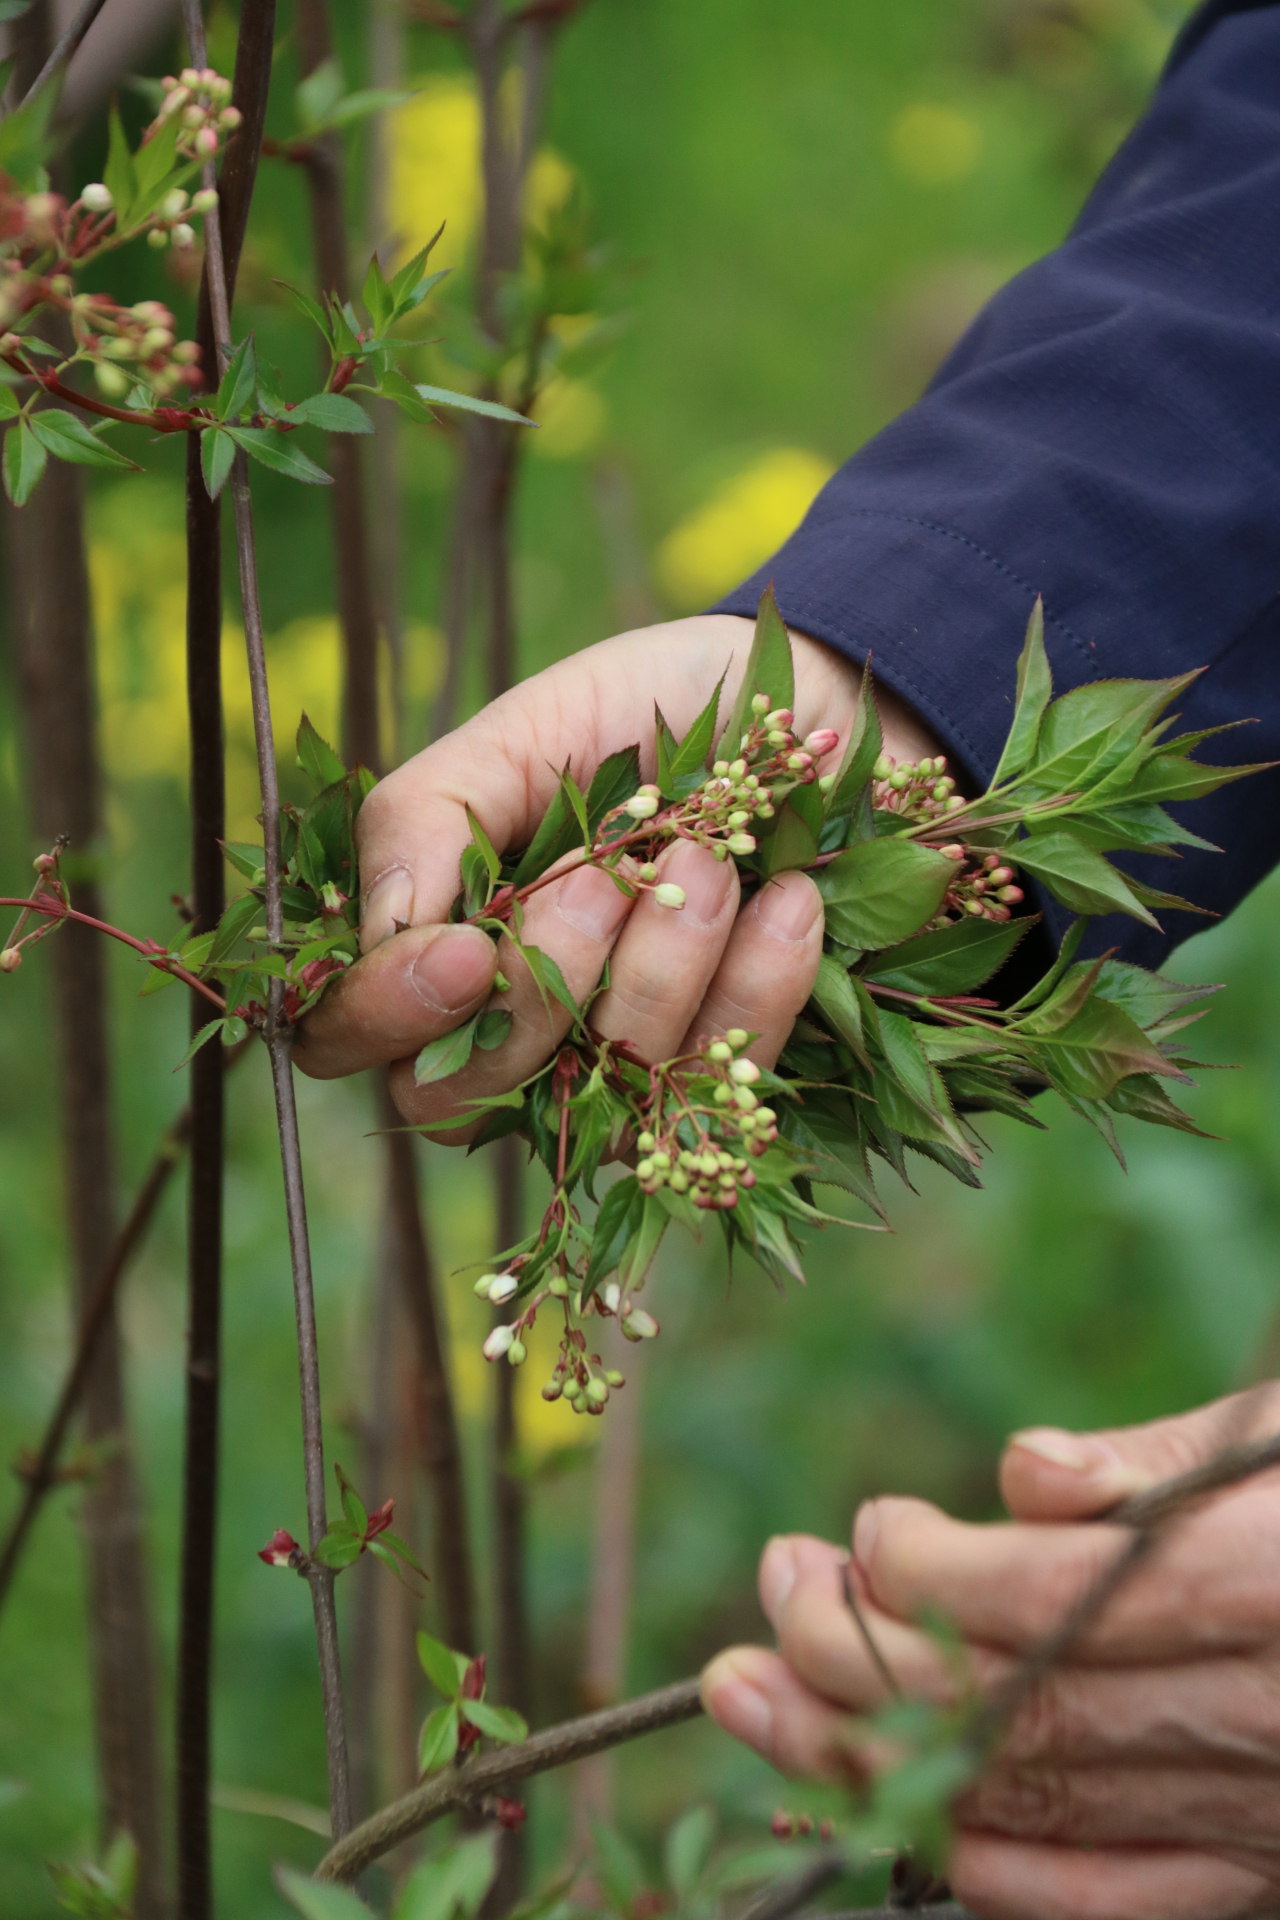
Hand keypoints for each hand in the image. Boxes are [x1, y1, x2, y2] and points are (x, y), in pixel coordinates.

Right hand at [296, 614, 940, 1133]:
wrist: (803, 700)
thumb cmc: (645, 712)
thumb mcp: (521, 732)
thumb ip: (424, 819)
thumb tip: (378, 929)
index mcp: (433, 944)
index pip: (351, 1038)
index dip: (393, 1012)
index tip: (469, 948)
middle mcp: (510, 1032)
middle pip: (465, 1094)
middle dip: (543, 983)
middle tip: (606, 874)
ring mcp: (616, 1071)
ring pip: (606, 1085)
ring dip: (665, 961)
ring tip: (709, 855)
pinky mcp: (726, 1080)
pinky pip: (723, 1079)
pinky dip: (760, 980)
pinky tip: (785, 900)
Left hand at [701, 1387, 1279, 1919]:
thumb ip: (1156, 1462)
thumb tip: (1023, 1476)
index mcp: (1265, 1587)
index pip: (1056, 1594)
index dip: (929, 1570)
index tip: (859, 1531)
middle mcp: (1259, 1721)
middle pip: (1015, 1708)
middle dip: (857, 1654)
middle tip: (771, 1586)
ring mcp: (1256, 1819)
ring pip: (1026, 1808)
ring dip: (863, 1753)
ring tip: (749, 1691)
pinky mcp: (1253, 1880)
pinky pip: (1095, 1898)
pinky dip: (975, 1861)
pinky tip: (876, 1805)